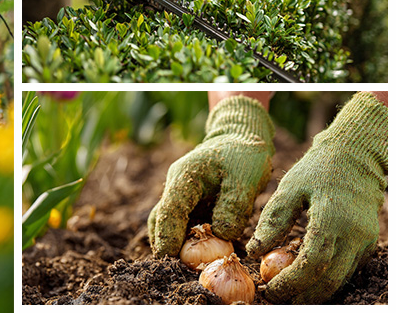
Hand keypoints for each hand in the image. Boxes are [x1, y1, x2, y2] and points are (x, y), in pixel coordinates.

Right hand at [148, 96, 273, 256]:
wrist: (240, 136)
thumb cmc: (243, 154)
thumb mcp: (245, 178)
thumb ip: (233, 207)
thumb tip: (222, 234)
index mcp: (184, 178)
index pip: (168, 212)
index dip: (166, 236)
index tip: (169, 259)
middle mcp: (177, 188)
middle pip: (161, 221)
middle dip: (166, 245)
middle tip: (178, 269)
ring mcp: (182, 196)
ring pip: (169, 224)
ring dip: (176, 244)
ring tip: (189, 266)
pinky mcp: (192, 204)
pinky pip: (184, 225)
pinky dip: (188, 240)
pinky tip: (202, 255)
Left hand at [246, 92, 386, 303]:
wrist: (353, 158)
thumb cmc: (316, 170)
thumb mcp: (288, 189)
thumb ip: (273, 221)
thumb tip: (254, 252)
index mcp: (332, 221)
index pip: (311, 264)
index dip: (290, 282)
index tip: (268, 289)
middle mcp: (353, 236)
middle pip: (329, 280)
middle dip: (302, 295)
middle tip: (275, 298)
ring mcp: (363, 242)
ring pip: (340, 280)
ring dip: (314, 291)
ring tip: (287, 293)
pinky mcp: (365, 244)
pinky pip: (346, 270)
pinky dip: (325, 279)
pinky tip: (304, 278)